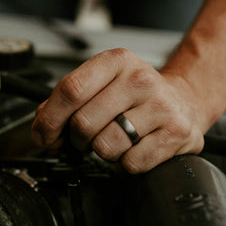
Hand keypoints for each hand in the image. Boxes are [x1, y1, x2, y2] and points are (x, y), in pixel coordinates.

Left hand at [31, 48, 207, 172]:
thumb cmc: (136, 96)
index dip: (49, 119)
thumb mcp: (102, 84)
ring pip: (105, 147)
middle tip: (86, 139)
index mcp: (116, 61)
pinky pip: (131, 163)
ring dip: (103, 153)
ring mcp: (160, 105)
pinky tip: (134, 149)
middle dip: (77, 140)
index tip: (44, 135)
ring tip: (116, 141)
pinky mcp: (176, 133)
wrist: (184, 102)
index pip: (70, 89)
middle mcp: (140, 79)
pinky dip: (126, 164)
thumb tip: (41, 129)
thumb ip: (67, 101)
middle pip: (84, 123)